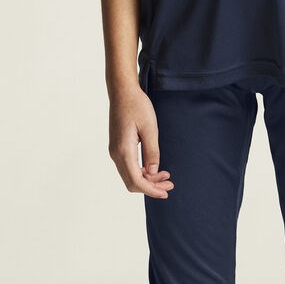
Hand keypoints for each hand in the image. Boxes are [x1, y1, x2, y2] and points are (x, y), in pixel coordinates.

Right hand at [108, 83, 174, 198]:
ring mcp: (115, 151)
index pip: (136, 181)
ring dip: (146, 179)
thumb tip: (152, 172)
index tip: (166, 191)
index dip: (151, 190)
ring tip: (165, 176)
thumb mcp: (150, 128)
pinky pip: (128, 166)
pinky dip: (141, 171)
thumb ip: (152, 152)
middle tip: (170, 184)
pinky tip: (153, 167)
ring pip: (130, 175)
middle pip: (132, 182)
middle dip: (151, 187)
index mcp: (124, 151)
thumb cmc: (137, 106)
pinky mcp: (117, 146)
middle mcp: (116, 154)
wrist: (122, 92)